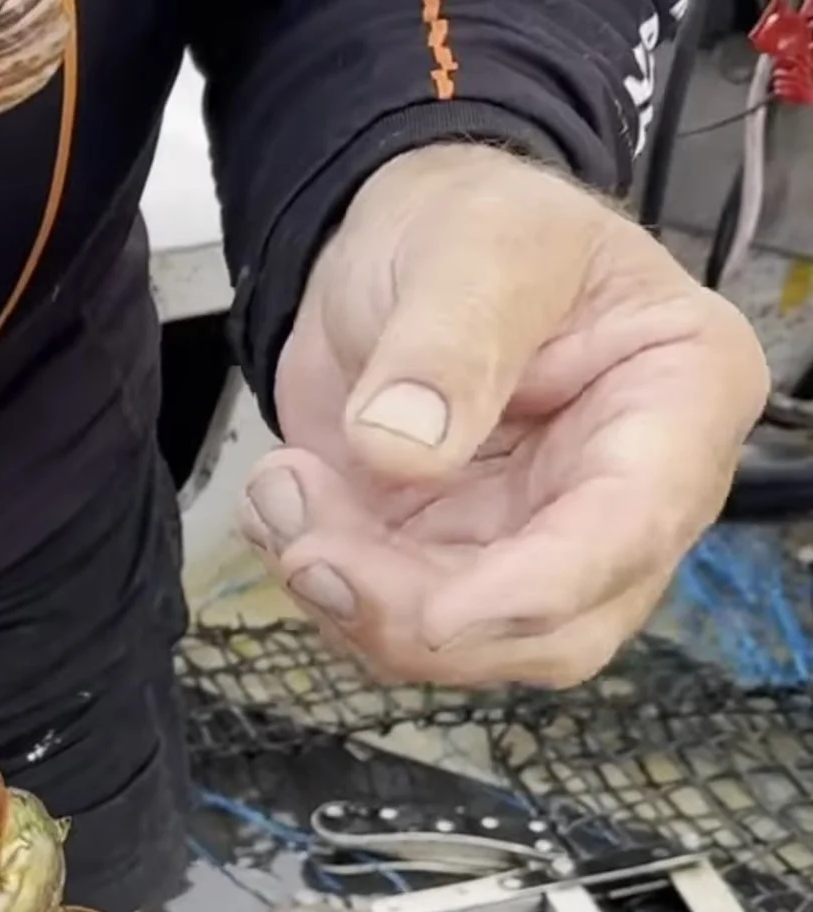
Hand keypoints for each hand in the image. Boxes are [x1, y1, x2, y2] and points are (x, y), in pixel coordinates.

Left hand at [242, 143, 769, 687]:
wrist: (396, 243)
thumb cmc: (470, 221)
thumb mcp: (470, 247)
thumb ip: (446, 343)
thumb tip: (401, 453)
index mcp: (680, 395)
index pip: (632, 527)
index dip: (534, 591)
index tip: (433, 618)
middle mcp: (630, 490)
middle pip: (554, 626)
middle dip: (417, 613)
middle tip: (309, 547)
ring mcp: (541, 536)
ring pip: (464, 640)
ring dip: (352, 598)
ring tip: (282, 488)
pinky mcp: (455, 560)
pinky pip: (393, 616)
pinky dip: (323, 578)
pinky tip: (283, 501)